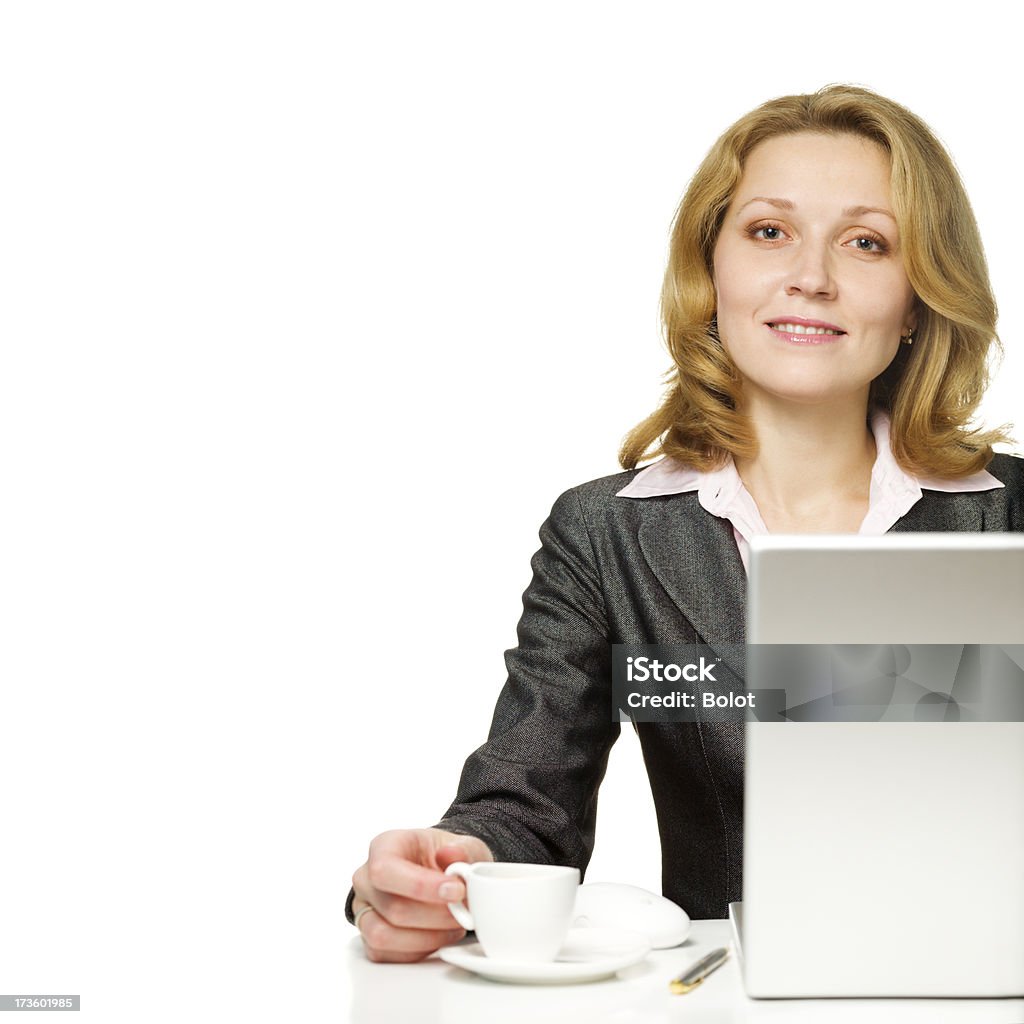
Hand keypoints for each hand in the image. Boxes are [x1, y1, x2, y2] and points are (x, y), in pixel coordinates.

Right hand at [351, 827, 493, 962]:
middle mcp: (366, 878)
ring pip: (384, 936)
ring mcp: (364, 910)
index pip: (385, 869)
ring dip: (427, 937)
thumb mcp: (464, 846)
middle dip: (435, 916)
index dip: (420, 885)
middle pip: (391, 907)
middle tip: (463, 913)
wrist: (442, 876)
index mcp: (384, 846)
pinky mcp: (370, 938)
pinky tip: (440, 936)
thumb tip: (452, 854)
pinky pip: (388, 954)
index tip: (456, 891)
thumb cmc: (445, 859)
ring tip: (454, 926)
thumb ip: (462, 850)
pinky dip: (420, 951)